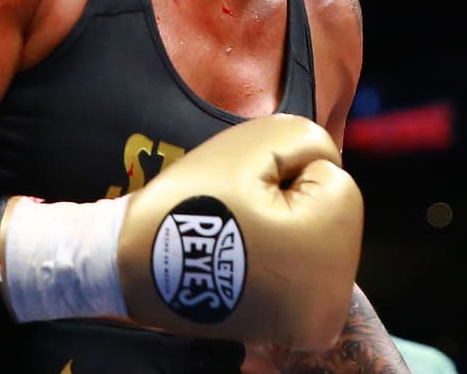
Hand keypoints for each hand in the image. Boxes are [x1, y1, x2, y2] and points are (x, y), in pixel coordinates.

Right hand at [119, 113, 363, 350]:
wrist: (134, 265)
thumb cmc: (192, 201)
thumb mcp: (254, 144)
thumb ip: (306, 137)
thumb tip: (328, 161)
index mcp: (329, 252)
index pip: (332, 176)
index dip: (286, 172)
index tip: (246, 194)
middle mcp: (332, 301)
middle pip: (332, 212)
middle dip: (293, 201)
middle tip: (239, 215)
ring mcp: (316, 321)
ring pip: (320, 237)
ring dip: (287, 228)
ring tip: (237, 238)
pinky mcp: (298, 329)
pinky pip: (306, 268)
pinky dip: (281, 256)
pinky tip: (244, 259)